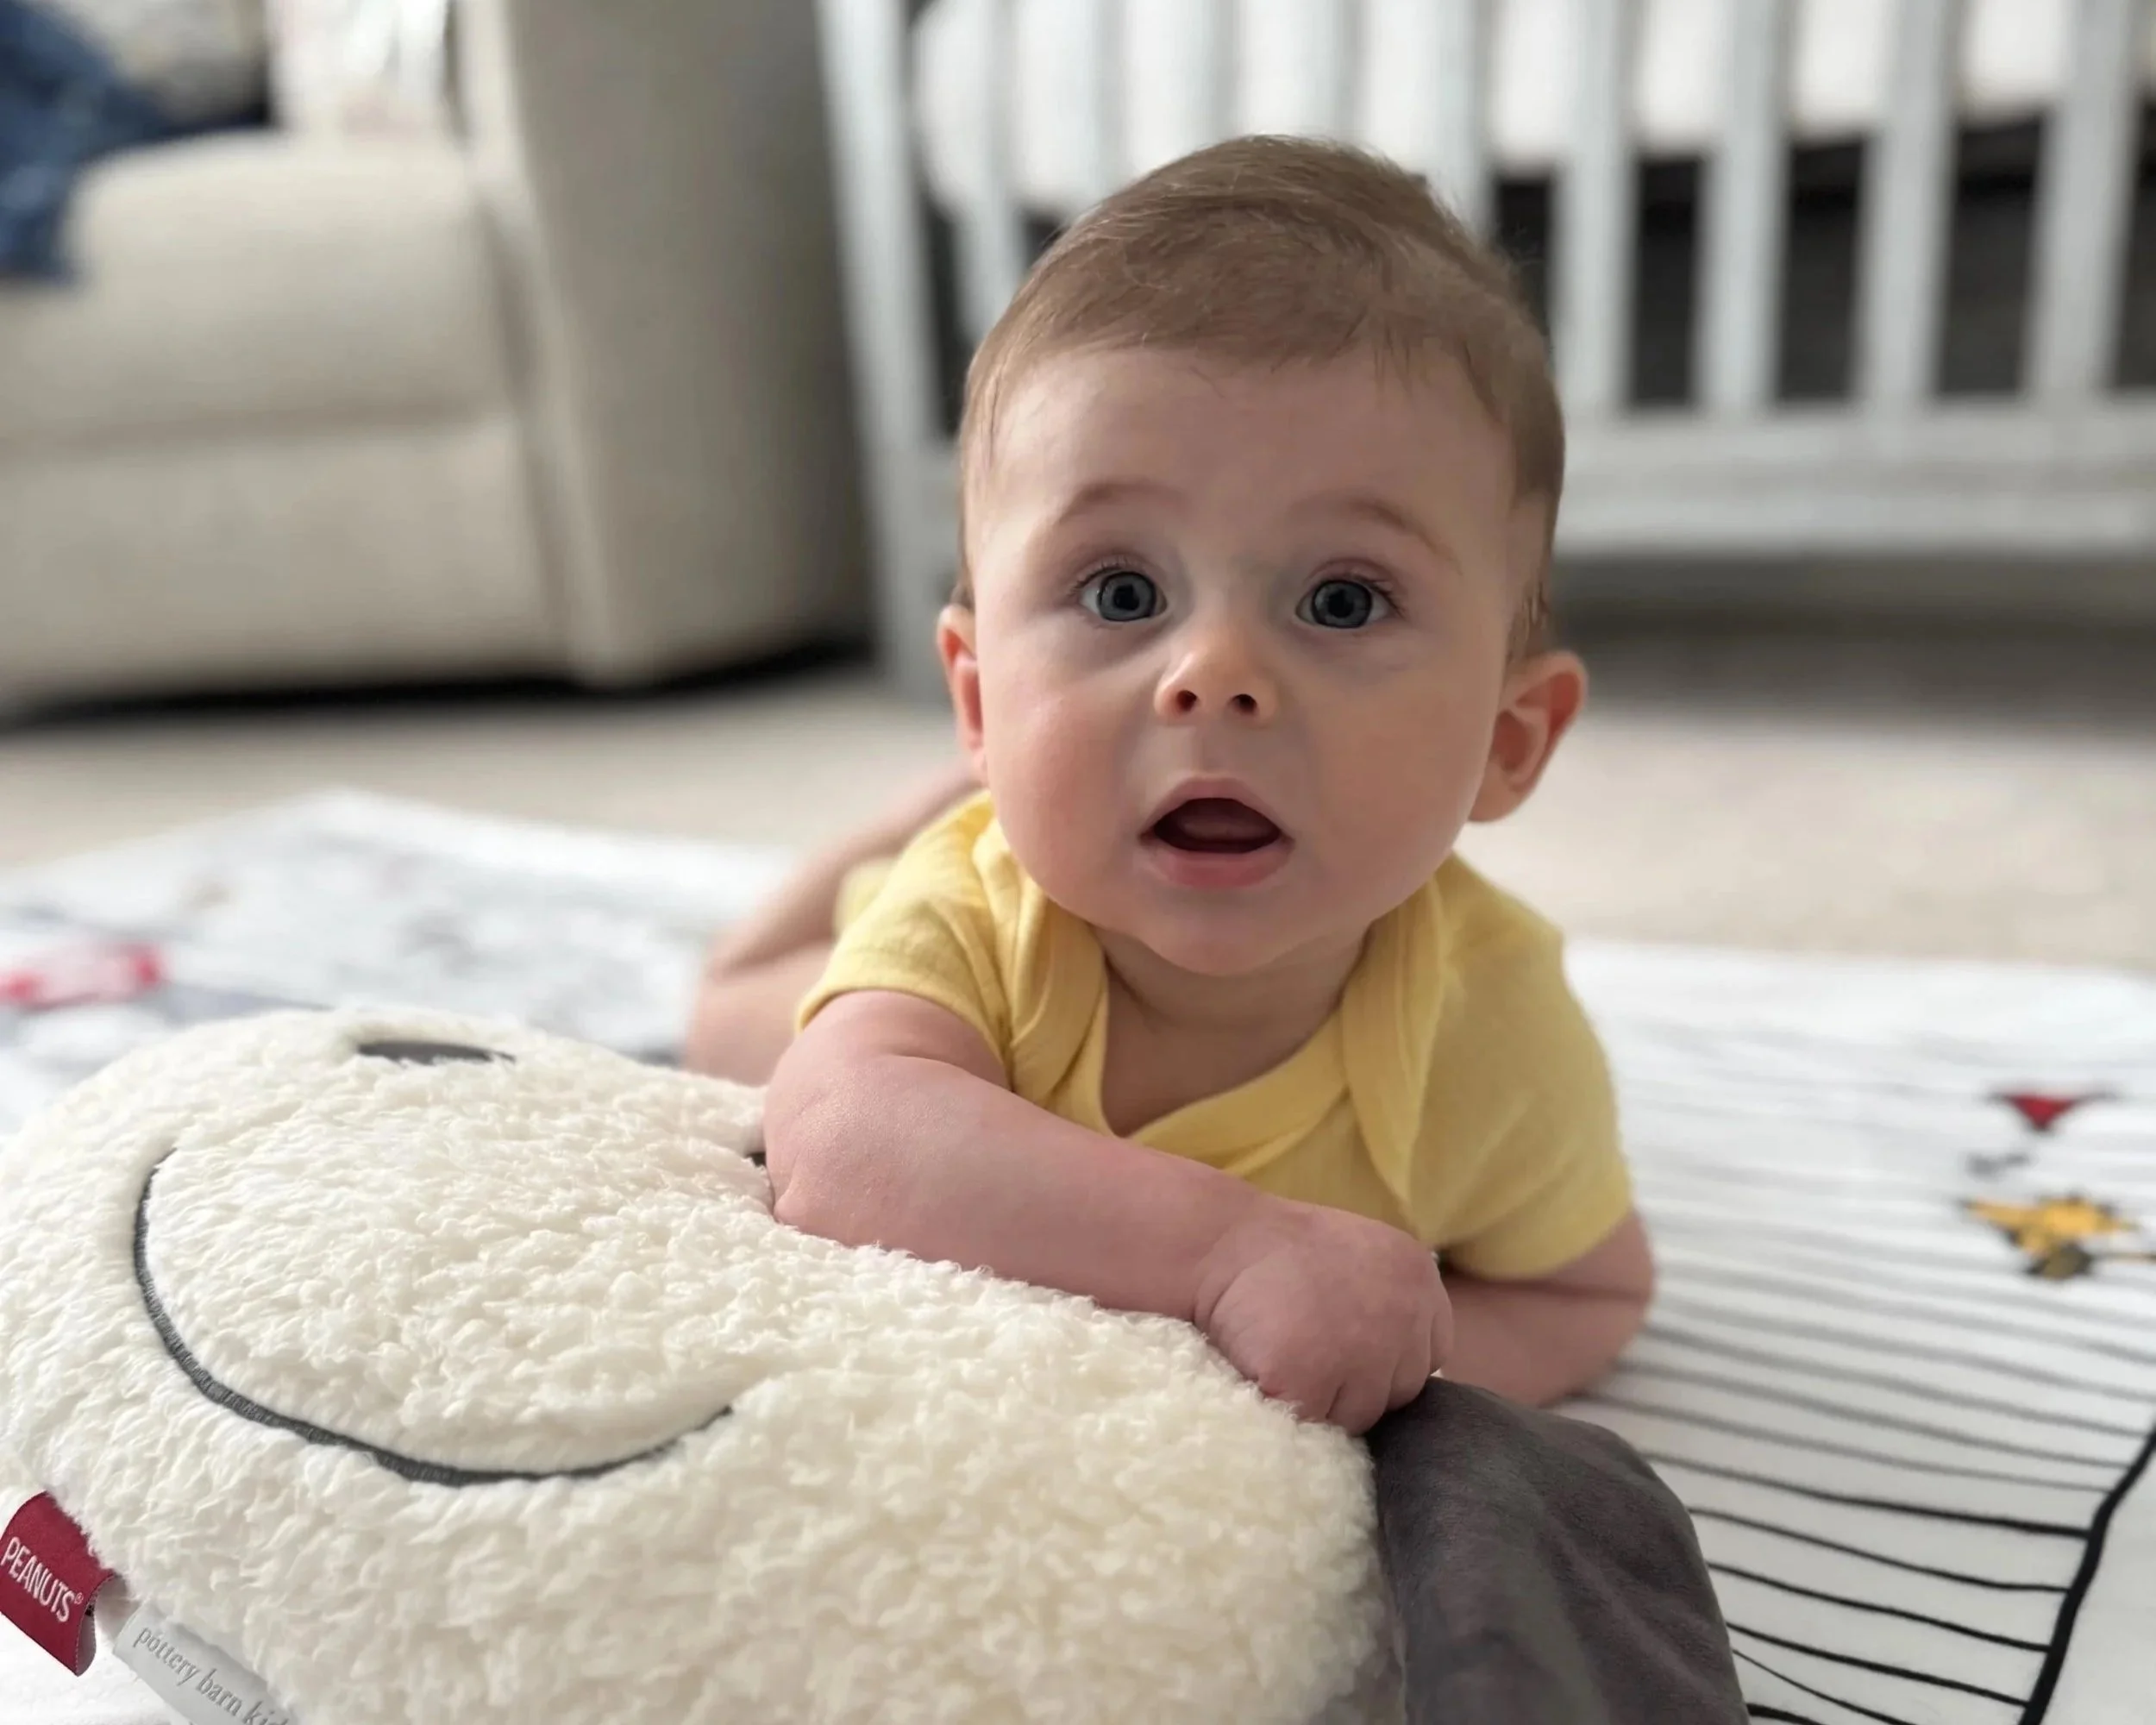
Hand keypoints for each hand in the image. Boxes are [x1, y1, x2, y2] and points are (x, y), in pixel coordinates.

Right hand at [1191, 1199, 1451, 1433]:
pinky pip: (1311, 1426)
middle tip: (1309, 1349)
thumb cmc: (1279, 1252)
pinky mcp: (1310, 1382)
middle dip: (1358, 1384)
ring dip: (1322, 1401)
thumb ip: (1391, 1304)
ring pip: (1357, 1417)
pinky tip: (1267, 1370)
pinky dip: (1287, 1408)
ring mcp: (1360, 1353)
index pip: (1429, 1354)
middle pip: (1399, 1393)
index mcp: (1417, 1278)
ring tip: (1284, 1356)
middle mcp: (1403, 1316)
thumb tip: (1404, 1367)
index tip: (1347, 1345)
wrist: (1216, 1243)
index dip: (1387, 1360)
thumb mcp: (1360, 1256)